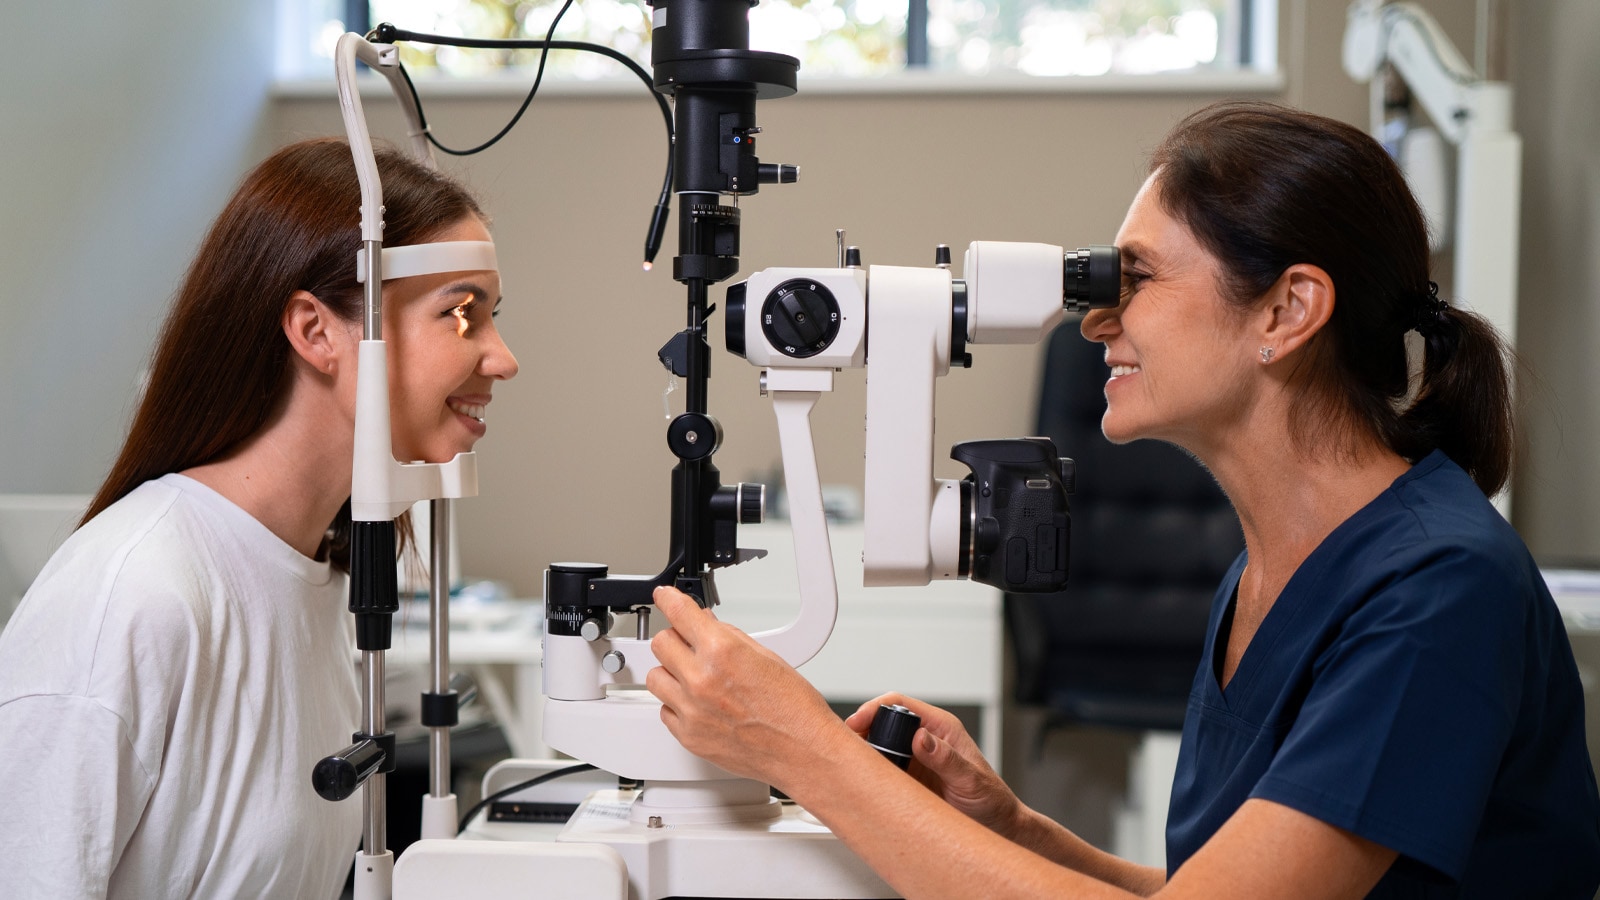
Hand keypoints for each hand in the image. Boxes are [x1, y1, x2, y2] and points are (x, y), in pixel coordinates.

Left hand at [646, 586, 848, 788]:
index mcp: (722, 652)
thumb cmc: (794, 708)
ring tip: (693, 677)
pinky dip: (677, 703)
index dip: (668, 599)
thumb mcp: (765, 656)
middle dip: (675, 638)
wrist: (802, 751)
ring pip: (655, 677)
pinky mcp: (688, 736)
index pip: (679, 613)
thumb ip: (728, 637)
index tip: (664, 597)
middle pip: (661, 643)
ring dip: (671, 671)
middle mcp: (701, 679)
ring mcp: (691, 710)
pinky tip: (698, 703)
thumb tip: (706, 625)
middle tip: (689, 643)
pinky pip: (665, 710)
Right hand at [845, 693, 1022, 838]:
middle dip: (862, 731)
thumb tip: (921, 738)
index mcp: (941, 727)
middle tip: (847, 748)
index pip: (900, 704)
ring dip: (864, 753)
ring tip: (851, 766)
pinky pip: (883, 770)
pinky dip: (870, 773)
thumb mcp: (971, 780)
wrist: (998, 826)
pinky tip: (863, 782)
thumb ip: (946, 759)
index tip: (857, 723)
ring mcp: (915, 758)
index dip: (875, 709)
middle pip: (884, 722)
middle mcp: (925, 739)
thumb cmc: (992, 800)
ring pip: (880, 746)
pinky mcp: (909, 778)